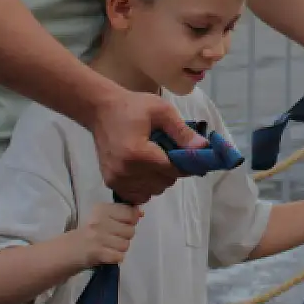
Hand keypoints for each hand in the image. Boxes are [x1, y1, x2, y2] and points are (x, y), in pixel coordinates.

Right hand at [75, 199, 143, 267]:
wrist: (67, 250)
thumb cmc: (88, 232)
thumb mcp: (103, 217)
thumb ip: (123, 213)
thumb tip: (141, 213)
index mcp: (102, 209)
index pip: (130, 213)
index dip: (130, 221)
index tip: (122, 224)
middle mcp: (100, 221)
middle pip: (130, 230)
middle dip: (125, 236)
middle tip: (112, 238)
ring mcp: (98, 237)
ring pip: (126, 244)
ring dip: (120, 248)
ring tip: (109, 246)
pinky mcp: (97, 252)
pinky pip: (119, 256)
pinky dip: (115, 257)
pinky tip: (107, 254)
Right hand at [89, 86, 204, 205]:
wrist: (101, 110)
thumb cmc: (133, 107)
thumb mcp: (162, 111)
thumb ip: (182, 132)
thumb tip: (203, 147)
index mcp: (137, 153)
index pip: (172, 171)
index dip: (184, 164)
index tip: (186, 154)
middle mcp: (125, 171)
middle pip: (164, 183)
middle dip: (172, 170)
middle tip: (167, 153)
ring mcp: (116, 179)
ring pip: (153, 191)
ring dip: (159, 179)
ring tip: (154, 159)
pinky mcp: (111, 183)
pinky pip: (138, 195)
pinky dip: (146, 186)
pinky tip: (144, 170)